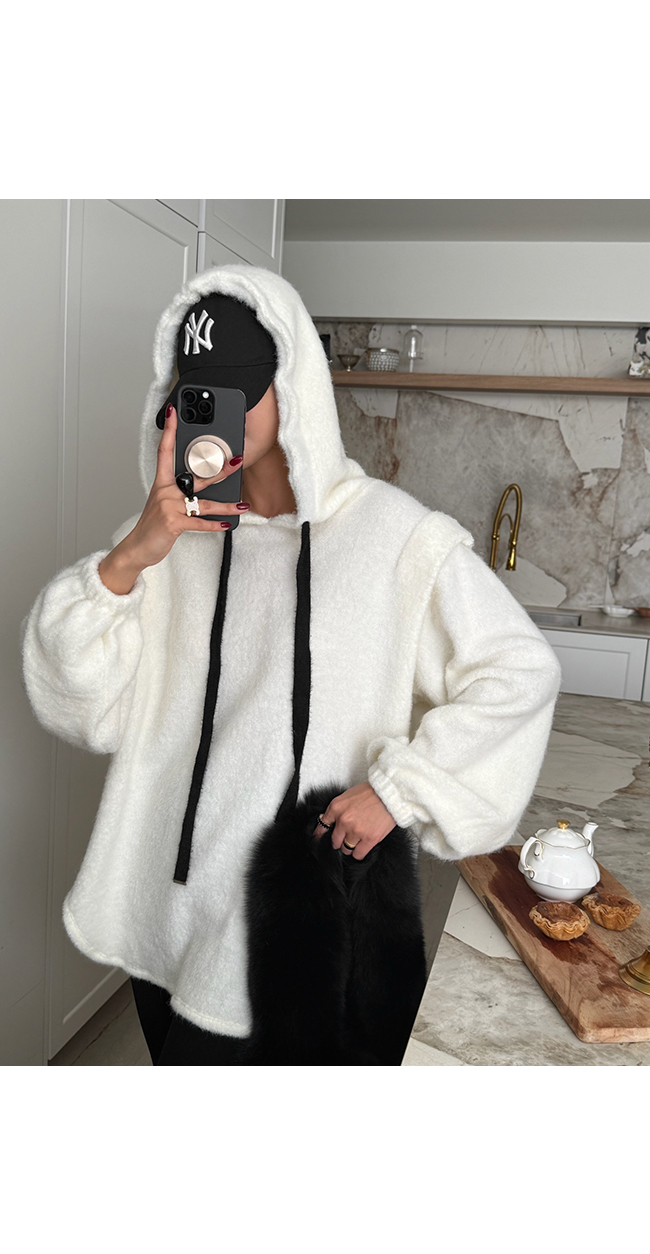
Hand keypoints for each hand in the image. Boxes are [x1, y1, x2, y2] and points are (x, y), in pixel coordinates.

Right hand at [120, 404, 247, 570]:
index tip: (173, 413)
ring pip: (204, 503)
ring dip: (227, 505)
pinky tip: (227, 524)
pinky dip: (214, 525)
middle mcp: (165, 491)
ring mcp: (169, 506)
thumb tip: (205, 488)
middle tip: (237, 461)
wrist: (138, 547)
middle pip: (197, 477)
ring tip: (242, 505)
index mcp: (162, 482)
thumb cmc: (154, 525)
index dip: (169, 430)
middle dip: (220, 470)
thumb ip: (182, 494)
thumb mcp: (164, 503)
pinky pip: (199, 522)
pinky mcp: (173, 523)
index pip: (165, 450)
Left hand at [315, 782, 395, 859]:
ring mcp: (356, 831)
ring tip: (356, 841)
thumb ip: (338, 810)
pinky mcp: (369, 839)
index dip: (320, 835)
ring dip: (350, 847)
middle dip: (339, 841)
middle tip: (345, 838)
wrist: (390, 793)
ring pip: (346, 849)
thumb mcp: (348, 796)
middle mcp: (344, 820)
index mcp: (336, 807)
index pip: (322, 826)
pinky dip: (358, 853)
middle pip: (334, 841)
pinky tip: (362, 847)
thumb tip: (331, 822)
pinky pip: (358, 854)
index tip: (320, 840)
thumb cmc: (372, 792)